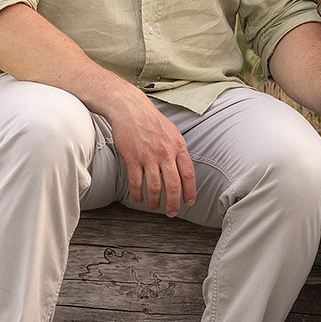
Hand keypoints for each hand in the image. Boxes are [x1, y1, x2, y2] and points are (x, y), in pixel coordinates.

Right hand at [110, 89, 197, 216]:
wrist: (131, 108)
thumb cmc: (152, 120)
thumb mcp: (173, 133)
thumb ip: (179, 151)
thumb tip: (183, 169)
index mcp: (178, 146)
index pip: (188, 174)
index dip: (190, 191)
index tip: (189, 202)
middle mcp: (166, 153)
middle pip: (173, 185)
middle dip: (174, 203)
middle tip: (172, 213)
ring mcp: (149, 156)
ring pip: (155, 187)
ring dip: (155, 202)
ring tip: (154, 208)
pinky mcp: (133, 158)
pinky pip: (136, 182)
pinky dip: (138, 194)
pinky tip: (139, 199)